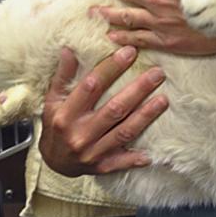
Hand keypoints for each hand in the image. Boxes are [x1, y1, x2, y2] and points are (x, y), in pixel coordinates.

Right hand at [39, 46, 167, 176]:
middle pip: (114, 109)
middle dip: (138, 90)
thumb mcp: (53, 100)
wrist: (52, 162)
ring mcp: (91, 152)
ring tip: (164, 100)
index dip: (111, 68)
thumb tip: (69, 49)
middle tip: (158, 73)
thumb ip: (63, 76)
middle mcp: (79, 134)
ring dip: (145, 116)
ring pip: (124, 132)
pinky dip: (135, 158)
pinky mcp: (101, 166)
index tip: (130, 52)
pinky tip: (152, 152)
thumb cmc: (55, 125)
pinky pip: (121, 163)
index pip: (92, 86)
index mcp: (66, 114)